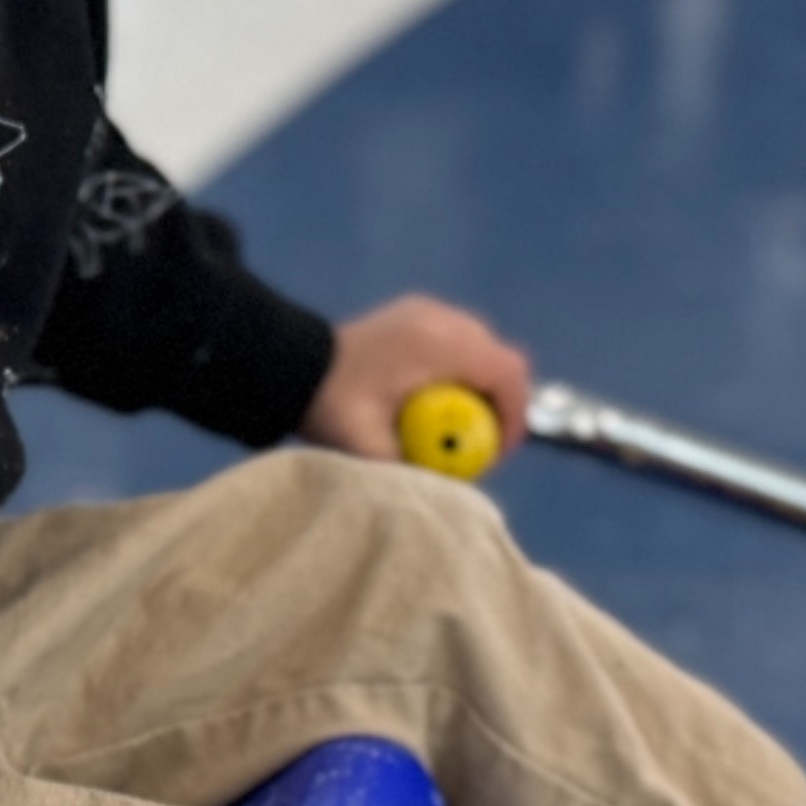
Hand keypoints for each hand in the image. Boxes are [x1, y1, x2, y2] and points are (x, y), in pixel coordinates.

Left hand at [303, 293, 532, 460]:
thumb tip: (452, 494)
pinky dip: (458, 371)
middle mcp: (441, 319)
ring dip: (480, 386)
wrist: (289, 363)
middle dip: (502, 403)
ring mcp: (428, 311)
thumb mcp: (370, 448)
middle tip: (480, 443)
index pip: (507, 373)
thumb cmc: (330, 405)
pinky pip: (456, 342)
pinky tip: (434, 399)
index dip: (516, 415)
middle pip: (500, 359)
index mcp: (440, 345)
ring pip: (481, 349)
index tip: (499, 451)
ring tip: (457, 424)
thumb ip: (413, 471)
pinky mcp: (414, 314)